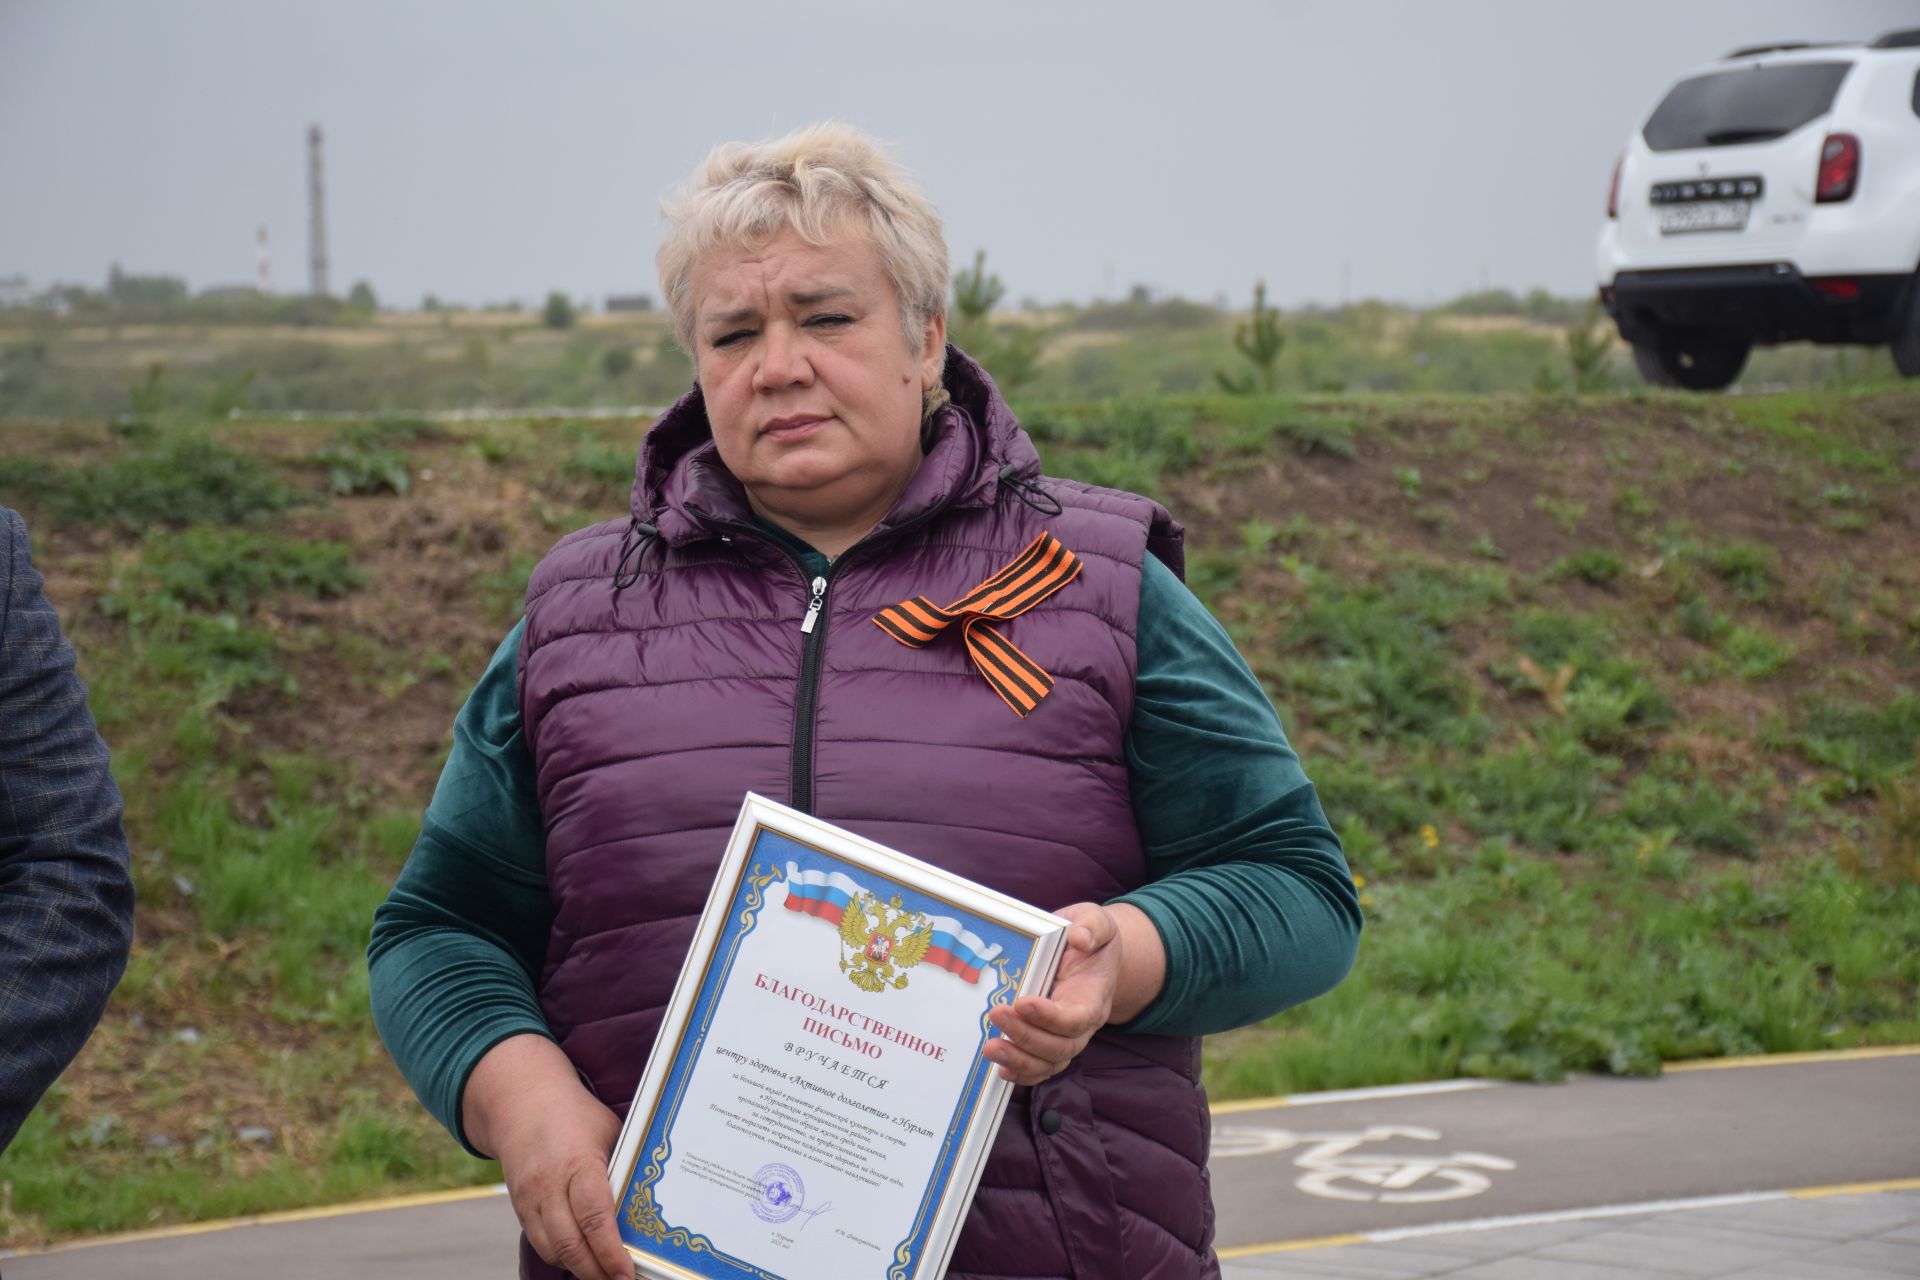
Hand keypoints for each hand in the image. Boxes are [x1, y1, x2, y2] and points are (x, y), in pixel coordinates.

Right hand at [464, 1035, 629, 1279]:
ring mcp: (530, 1198)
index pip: (595, 1217)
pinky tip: (584, 1261)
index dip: (611, 1252)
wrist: (522, 1100)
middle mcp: (549, 1185)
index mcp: (578, 1163)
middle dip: (596, 1272)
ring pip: (553, 1249)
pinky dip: (562, 1257)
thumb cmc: (576, 1115)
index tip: (626, 1274)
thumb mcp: (609, 1132)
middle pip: (571, 1243)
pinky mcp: (520, 1207)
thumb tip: (651, 1203)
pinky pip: (541, 1242)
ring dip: (579, 1269)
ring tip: (605, 1276)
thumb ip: (623, 1167)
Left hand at [983, 903, 1124, 1085]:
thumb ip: (1093, 926)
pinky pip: (1040, 1067)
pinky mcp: (1049, 1042)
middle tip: (996, 1014)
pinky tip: (1000, 1067)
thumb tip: (1080, 938)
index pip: (1077, 1016)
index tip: (1023, 1002)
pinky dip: (1022, 1072)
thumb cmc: (1090, 937)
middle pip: (1061, 1045)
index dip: (1051, 1016)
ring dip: (1019, 1059)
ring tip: (991, 1047)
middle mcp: (1083, 1023)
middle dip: (1026, 1035)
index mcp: (1094, 995)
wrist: (1091, 954)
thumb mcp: (1097, 921)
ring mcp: (1066, 1037)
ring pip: (1049, 1062)